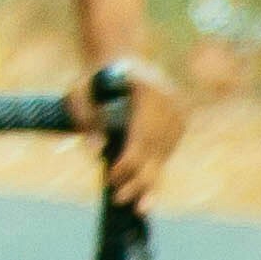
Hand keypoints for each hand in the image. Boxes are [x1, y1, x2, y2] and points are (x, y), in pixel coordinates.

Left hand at [75, 57, 186, 204]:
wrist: (119, 56)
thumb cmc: (94, 78)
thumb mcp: (80, 94)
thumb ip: (86, 120)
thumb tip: (96, 151)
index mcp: (147, 91)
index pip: (142, 136)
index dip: (128, 162)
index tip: (110, 177)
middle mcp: (169, 101)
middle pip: (157, 148)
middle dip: (141, 179)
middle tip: (122, 199)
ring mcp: (178, 109)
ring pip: (166, 152)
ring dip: (151, 177)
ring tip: (138, 203)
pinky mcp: (181, 117)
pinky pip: (170, 148)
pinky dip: (158, 166)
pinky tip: (146, 185)